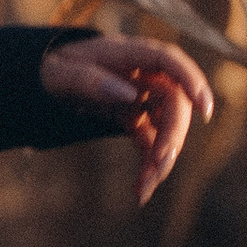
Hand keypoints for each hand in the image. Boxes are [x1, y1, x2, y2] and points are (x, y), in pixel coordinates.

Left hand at [38, 33, 213, 206]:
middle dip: (172, 136)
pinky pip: (150, 142)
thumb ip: (90, 81)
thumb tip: (130, 94)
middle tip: (160, 167)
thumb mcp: (59, 73)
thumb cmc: (51, 68)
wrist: (42, 79)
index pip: (168, 60)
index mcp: (127, 54)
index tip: (204, 108)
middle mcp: (142, 75)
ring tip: (144, 190)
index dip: (192, 80)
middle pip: (174, 103)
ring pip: (167, 127)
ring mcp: (142, 97)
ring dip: (161, 159)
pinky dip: (148, 166)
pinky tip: (140, 191)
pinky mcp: (135, 118)